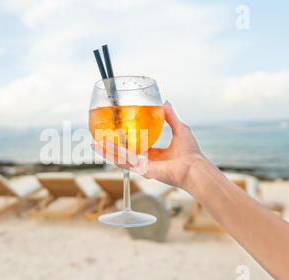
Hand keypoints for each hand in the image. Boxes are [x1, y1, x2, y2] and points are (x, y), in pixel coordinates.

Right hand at [92, 101, 207, 189]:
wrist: (193, 167)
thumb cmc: (190, 153)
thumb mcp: (179, 129)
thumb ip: (170, 117)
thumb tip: (165, 103)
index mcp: (155, 155)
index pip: (136, 149)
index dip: (126, 144)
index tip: (118, 137)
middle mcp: (147, 162)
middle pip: (124, 155)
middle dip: (111, 149)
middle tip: (100, 141)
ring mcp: (143, 166)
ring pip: (120, 158)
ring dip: (107, 152)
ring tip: (94, 145)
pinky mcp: (141, 169)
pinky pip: (124, 159)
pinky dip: (113, 153)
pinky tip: (103, 147)